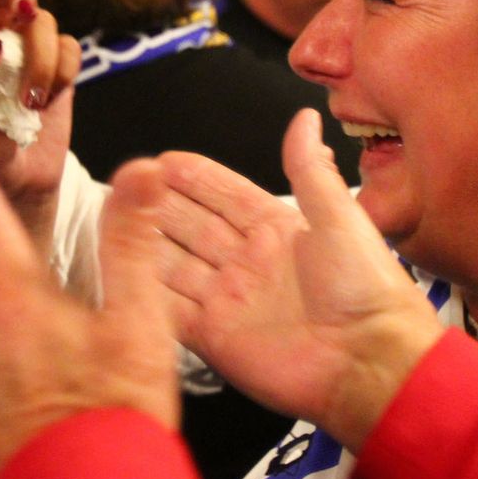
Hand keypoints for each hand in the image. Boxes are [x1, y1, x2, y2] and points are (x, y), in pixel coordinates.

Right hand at [155, 109, 443, 450]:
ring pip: (175, 264)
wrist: (368, 361)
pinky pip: (172, 310)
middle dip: (158, 205)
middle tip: (123, 184)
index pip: (224, 195)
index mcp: (277, 230)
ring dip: (145, 243)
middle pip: (192, 226)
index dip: (194, 178)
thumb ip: (310, 170)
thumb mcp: (340, 218)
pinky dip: (147, 293)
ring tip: (109, 220)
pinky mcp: (215, 338)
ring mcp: (228, 300)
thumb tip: (305, 117)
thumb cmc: (365, 287)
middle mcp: (248, 262)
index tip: (160, 160)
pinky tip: (121, 272)